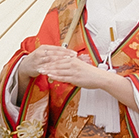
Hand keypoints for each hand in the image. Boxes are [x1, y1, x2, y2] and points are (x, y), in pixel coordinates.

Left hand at [16, 47, 136, 106]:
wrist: (100, 78)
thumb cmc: (90, 74)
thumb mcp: (80, 68)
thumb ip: (71, 67)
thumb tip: (64, 69)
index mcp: (73, 60)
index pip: (58, 59)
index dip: (49, 60)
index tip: (41, 60)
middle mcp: (72, 63)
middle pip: (56, 63)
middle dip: (46, 64)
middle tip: (37, 65)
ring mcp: (74, 70)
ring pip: (58, 69)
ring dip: (49, 70)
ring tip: (40, 70)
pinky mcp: (75, 78)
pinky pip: (63, 76)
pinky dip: (56, 75)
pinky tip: (50, 76)